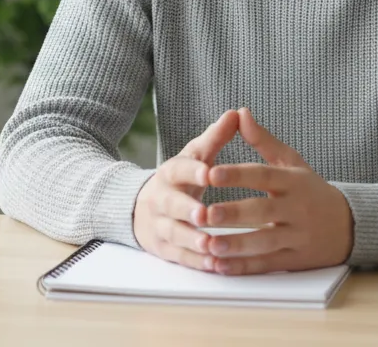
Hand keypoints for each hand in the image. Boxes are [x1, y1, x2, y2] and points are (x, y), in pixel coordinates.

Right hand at [132, 109, 238, 271]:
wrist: (141, 207)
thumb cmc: (180, 179)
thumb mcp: (194, 156)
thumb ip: (215, 138)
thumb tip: (236, 113)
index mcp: (170, 173)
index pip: (179, 169)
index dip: (193, 171)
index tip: (209, 172)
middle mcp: (161, 198)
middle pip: (171, 204)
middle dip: (187, 209)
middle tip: (205, 214)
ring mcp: (160, 225)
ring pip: (173, 233)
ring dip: (191, 239)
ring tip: (210, 244)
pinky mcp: (163, 248)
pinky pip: (179, 256)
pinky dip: (195, 261)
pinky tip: (213, 264)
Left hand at [203, 107, 353, 274]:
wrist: (350, 225)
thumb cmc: (312, 190)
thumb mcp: (292, 162)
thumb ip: (263, 141)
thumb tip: (240, 113)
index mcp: (292, 181)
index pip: (263, 176)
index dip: (237, 175)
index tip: (211, 173)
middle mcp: (296, 209)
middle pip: (262, 211)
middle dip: (233, 213)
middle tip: (205, 213)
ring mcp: (298, 236)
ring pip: (265, 242)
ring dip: (236, 245)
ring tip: (209, 245)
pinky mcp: (297, 260)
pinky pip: (268, 264)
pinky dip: (245, 267)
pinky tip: (222, 266)